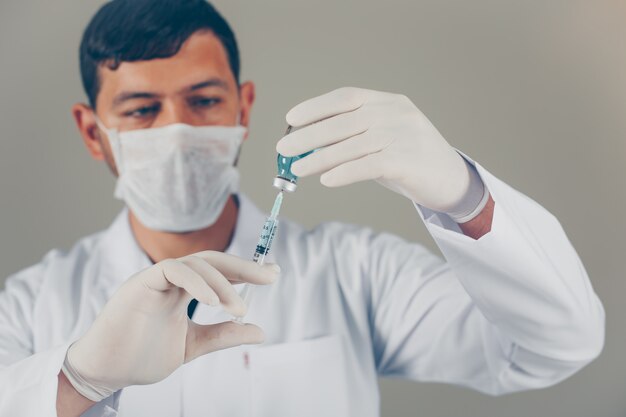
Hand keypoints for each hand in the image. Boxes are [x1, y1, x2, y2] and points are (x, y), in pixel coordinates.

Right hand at [62, 251, 279, 401]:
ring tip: (240, 310)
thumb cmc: (142, 356)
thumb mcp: (193, 345)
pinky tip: (215, 302)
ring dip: (224, 283)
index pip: (219, 271)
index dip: (245, 271)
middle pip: (212, 260)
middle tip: (271, 276)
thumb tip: (260, 331)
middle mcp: (171, 279)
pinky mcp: (140, 283)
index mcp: (183, 289)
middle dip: (244, 267)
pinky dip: (198, 282)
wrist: (105, 372)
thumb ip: (223, 335)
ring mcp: (156, 278)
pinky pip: (173, 270)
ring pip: (196, 263)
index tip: (272, 275)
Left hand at [276, 87, 477, 213]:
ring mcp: (405, 135)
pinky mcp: (409, 160)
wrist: (452, 180)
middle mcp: (396, 113)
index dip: (316, 107)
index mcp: (388, 102)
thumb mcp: (382, 141)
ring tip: (298, 169)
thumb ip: (351, 140)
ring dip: (320, 158)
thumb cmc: (409, 160)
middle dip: (309, 135)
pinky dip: (344, 172)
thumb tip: (309, 150)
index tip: (291, 119)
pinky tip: (326, 180)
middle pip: (344, 121)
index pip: (346, 97)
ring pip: (353, 145)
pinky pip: (369, 165)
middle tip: (284, 148)